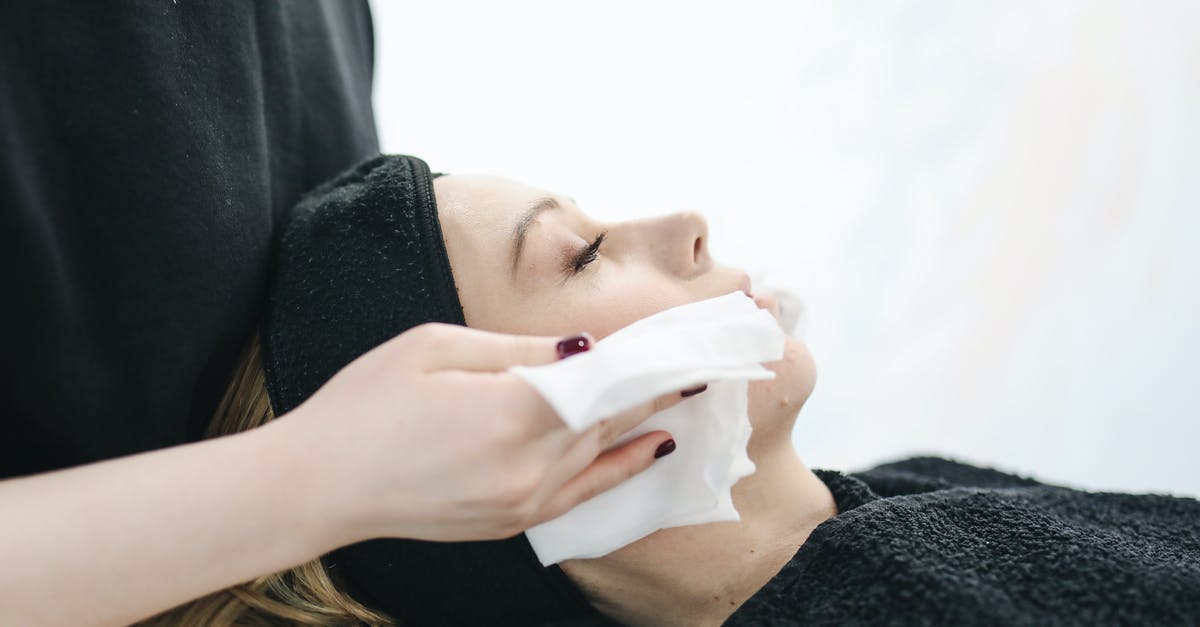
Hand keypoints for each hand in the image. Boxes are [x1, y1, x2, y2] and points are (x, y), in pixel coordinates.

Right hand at [277, 323, 683, 543]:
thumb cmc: (365, 404)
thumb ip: (517, 348)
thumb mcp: (434, 347)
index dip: (646, 359)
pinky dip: (621, 467)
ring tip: (686, 391)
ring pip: (601, 451)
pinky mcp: (510, 522)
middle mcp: (528, 464)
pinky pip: (583, 492)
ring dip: (644, 419)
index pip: (604, 379)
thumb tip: (581, 348)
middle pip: (612, 416)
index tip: (682, 340)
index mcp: (511, 411)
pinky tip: (652, 446)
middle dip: (655, 385)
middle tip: (699, 360)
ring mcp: (522, 501)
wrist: (319, 485)